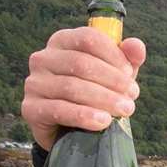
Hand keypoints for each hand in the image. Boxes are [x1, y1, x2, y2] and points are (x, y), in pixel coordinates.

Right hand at [22, 27, 146, 148]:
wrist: (69, 128)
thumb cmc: (94, 92)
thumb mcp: (113, 73)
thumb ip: (127, 58)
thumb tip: (136, 46)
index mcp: (62, 41)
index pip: (88, 38)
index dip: (113, 55)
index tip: (130, 74)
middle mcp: (43, 58)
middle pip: (80, 63)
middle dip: (112, 81)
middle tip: (131, 98)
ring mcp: (34, 83)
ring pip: (71, 87)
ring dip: (103, 99)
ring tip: (124, 110)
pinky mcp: (30, 108)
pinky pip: (59, 110)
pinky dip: (84, 116)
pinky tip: (103, 121)